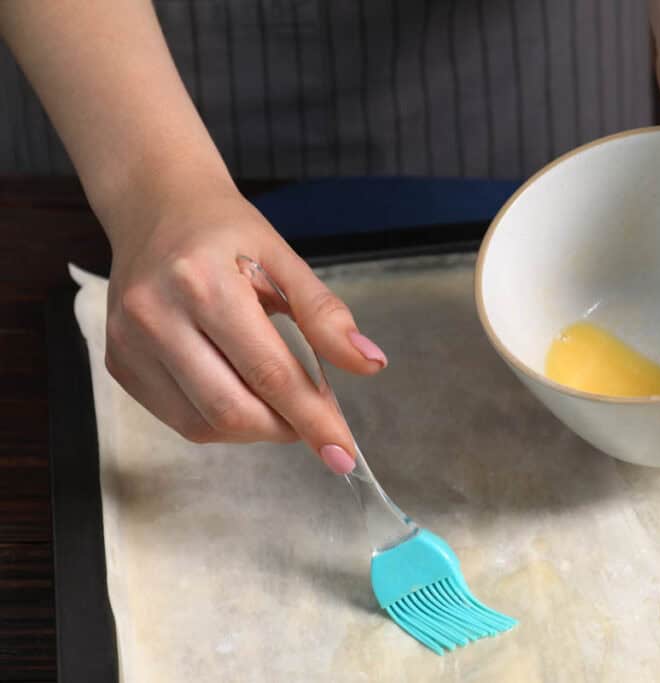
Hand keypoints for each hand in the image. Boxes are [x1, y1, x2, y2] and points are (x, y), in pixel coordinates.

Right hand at [103, 181, 385, 473]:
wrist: (156, 208)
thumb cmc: (228, 234)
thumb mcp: (284, 259)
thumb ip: (325, 314)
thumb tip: (370, 364)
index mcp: (203, 283)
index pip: (269, 372)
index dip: (312, 419)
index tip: (344, 452)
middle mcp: (156, 317)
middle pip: (232, 409)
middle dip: (285, 427)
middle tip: (316, 419)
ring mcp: (129, 345)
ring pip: (204, 424)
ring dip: (256, 428)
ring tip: (280, 400)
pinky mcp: (118, 365)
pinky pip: (179, 419)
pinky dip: (222, 420)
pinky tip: (241, 391)